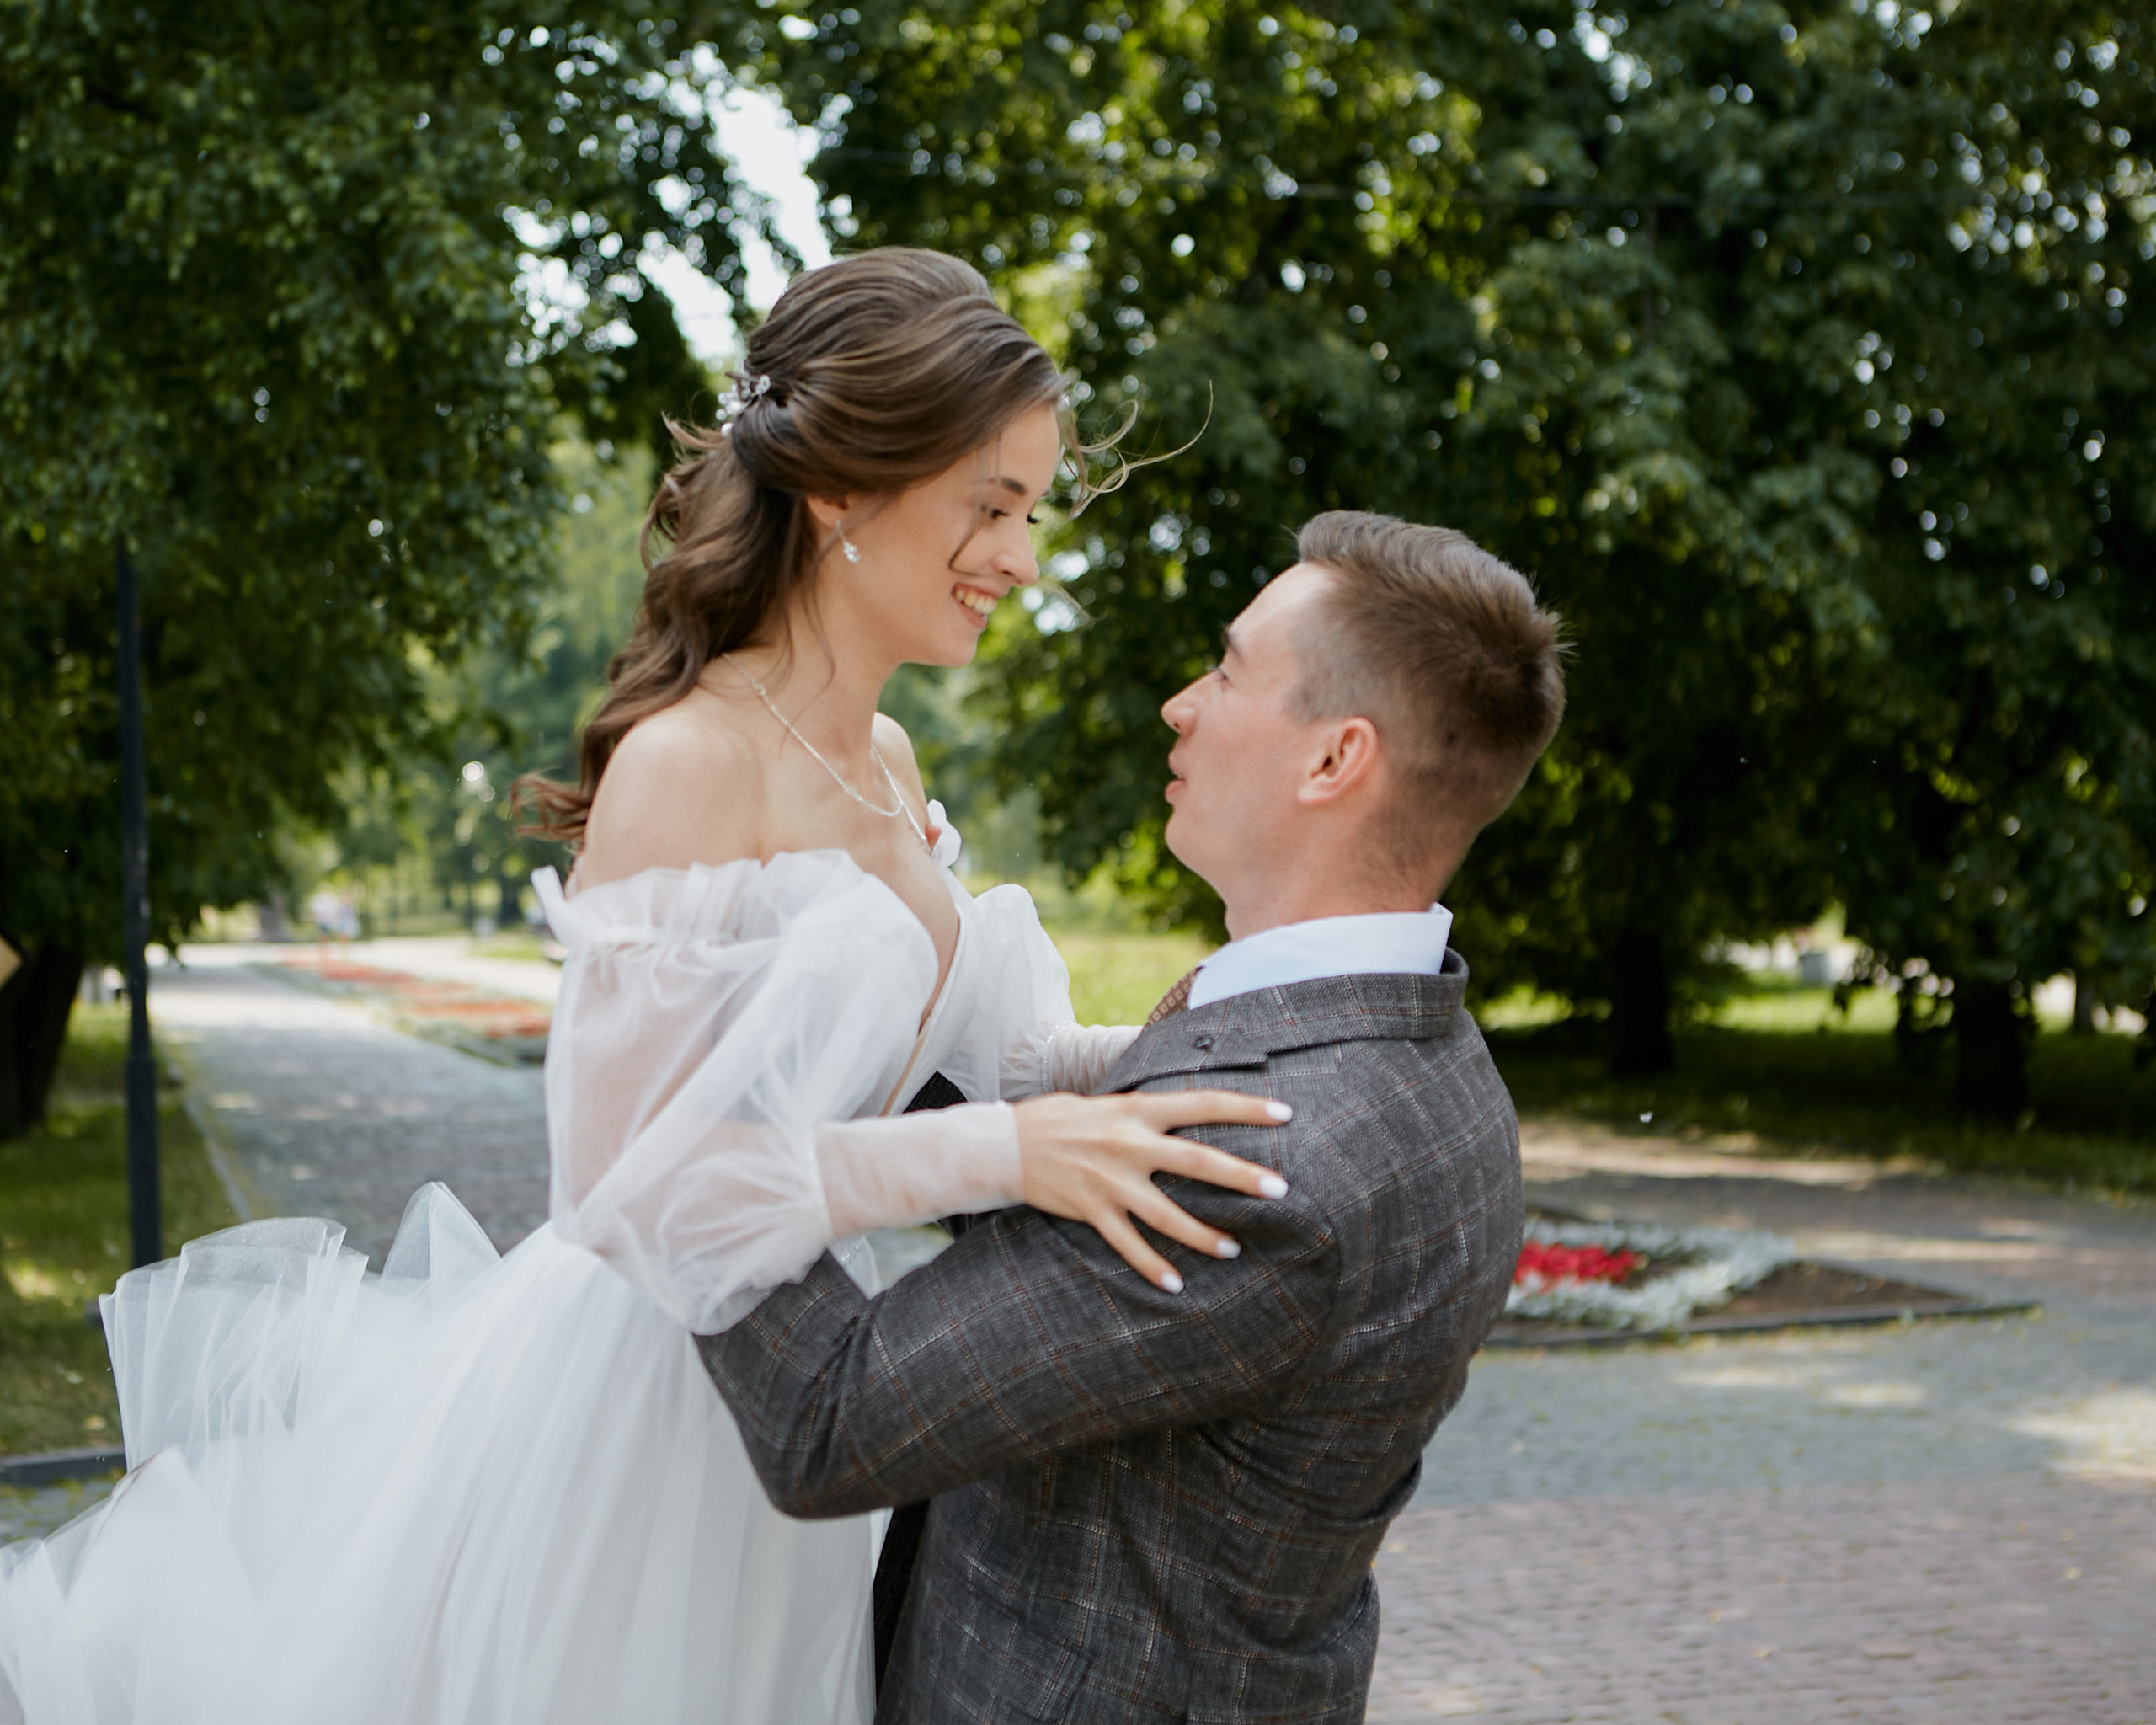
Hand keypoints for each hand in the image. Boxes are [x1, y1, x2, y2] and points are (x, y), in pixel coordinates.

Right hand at [1011, 1090, 1291, 1292]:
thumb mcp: (1108, 1102)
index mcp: (1137, 1109)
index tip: (1285, 1112)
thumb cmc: (1060, 1119)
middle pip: (1195, 1161)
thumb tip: (1188, 1111)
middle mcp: (1127, 1143)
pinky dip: (1152, 1266)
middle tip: (1281, 1189)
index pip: (1202, 1102)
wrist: (1004, 1144)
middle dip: (1241, 1176)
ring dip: (1203, 1235)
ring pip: (1166, 1214)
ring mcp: (1109, 1180)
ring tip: (1234, 1249)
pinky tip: (1176, 1285)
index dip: (1245, 1107)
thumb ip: (1146, 1110)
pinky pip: (1128, 1244)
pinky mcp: (1090, 1210)